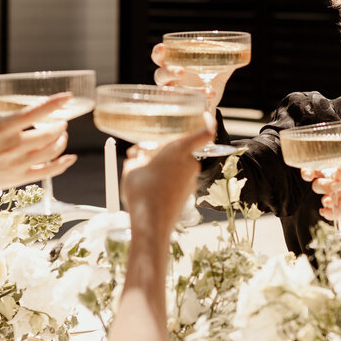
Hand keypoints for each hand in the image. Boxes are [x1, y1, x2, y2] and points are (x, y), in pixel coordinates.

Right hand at [0, 93, 76, 201]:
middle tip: (61, 120)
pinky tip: (70, 158)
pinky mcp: (21, 177)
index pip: (36, 112)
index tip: (67, 96)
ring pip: (52, 151)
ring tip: (62, 134)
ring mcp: (20, 163)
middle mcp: (15, 145)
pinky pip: (49, 171)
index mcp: (3, 128)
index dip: (54, 103)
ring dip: (62, 140)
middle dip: (60, 124)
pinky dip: (63, 164)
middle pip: (50, 133)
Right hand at [120, 114, 213, 233]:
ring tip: (143, 179)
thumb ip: (138, 158)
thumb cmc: (141, 191)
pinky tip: (150, 191)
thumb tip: (139, 157)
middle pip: (181, 151)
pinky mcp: (188, 195)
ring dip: (164, 170)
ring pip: (177, 168)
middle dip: (164, 153)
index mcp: (179, 150)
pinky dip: (166, 184)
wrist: (152, 224)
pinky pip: (177, 183)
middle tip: (144, 158)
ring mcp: (191, 181)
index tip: (208, 116)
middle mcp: (190, 164)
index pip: (203, 132)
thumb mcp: (132, 168)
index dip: (208, 122)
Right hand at [151, 42, 230, 112]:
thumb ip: (225, 66)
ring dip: (189, 91)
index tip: (163, 48)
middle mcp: (171, 81)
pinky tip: (211, 96)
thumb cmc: (207, 84)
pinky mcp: (183, 107)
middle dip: (169, 72)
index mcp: (175, 65)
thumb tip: (240, 57)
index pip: (160, 57)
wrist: (210, 106)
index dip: (158, 52)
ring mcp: (176, 96)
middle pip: (160, 74)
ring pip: (174, 93)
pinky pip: (187, 105)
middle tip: (181, 72)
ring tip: (207, 91)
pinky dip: (201, 100)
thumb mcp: (217, 74)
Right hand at [306, 164, 340, 227]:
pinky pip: (329, 213)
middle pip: (318, 183)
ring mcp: (338, 199)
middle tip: (329, 185)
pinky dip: (327, 212)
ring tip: (332, 199)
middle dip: (320, 184)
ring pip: (323, 198)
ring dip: (325, 198)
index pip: (322, 169)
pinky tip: (327, 211)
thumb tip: (334, 171)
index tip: (308, 172)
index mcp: (340, 172)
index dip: (312, 170)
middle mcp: (336, 185)